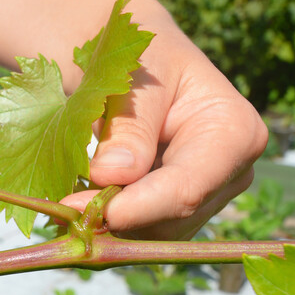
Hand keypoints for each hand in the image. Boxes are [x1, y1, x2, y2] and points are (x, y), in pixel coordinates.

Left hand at [60, 21, 267, 239]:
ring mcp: (207, 199)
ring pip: (151, 236)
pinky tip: (80, 204)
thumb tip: (112, 176)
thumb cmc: (140, 58)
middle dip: (113, 219)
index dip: (132, 208)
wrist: (135, 64)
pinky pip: (140, 234)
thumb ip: (127, 127)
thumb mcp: (133, 77)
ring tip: (66, 200)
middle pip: (169, 221)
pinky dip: (106, 225)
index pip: (185, 190)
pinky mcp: (179, 213)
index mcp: (236, 134)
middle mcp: (231, 175)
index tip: (77, 208)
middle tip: (58, 208)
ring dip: (106, 226)